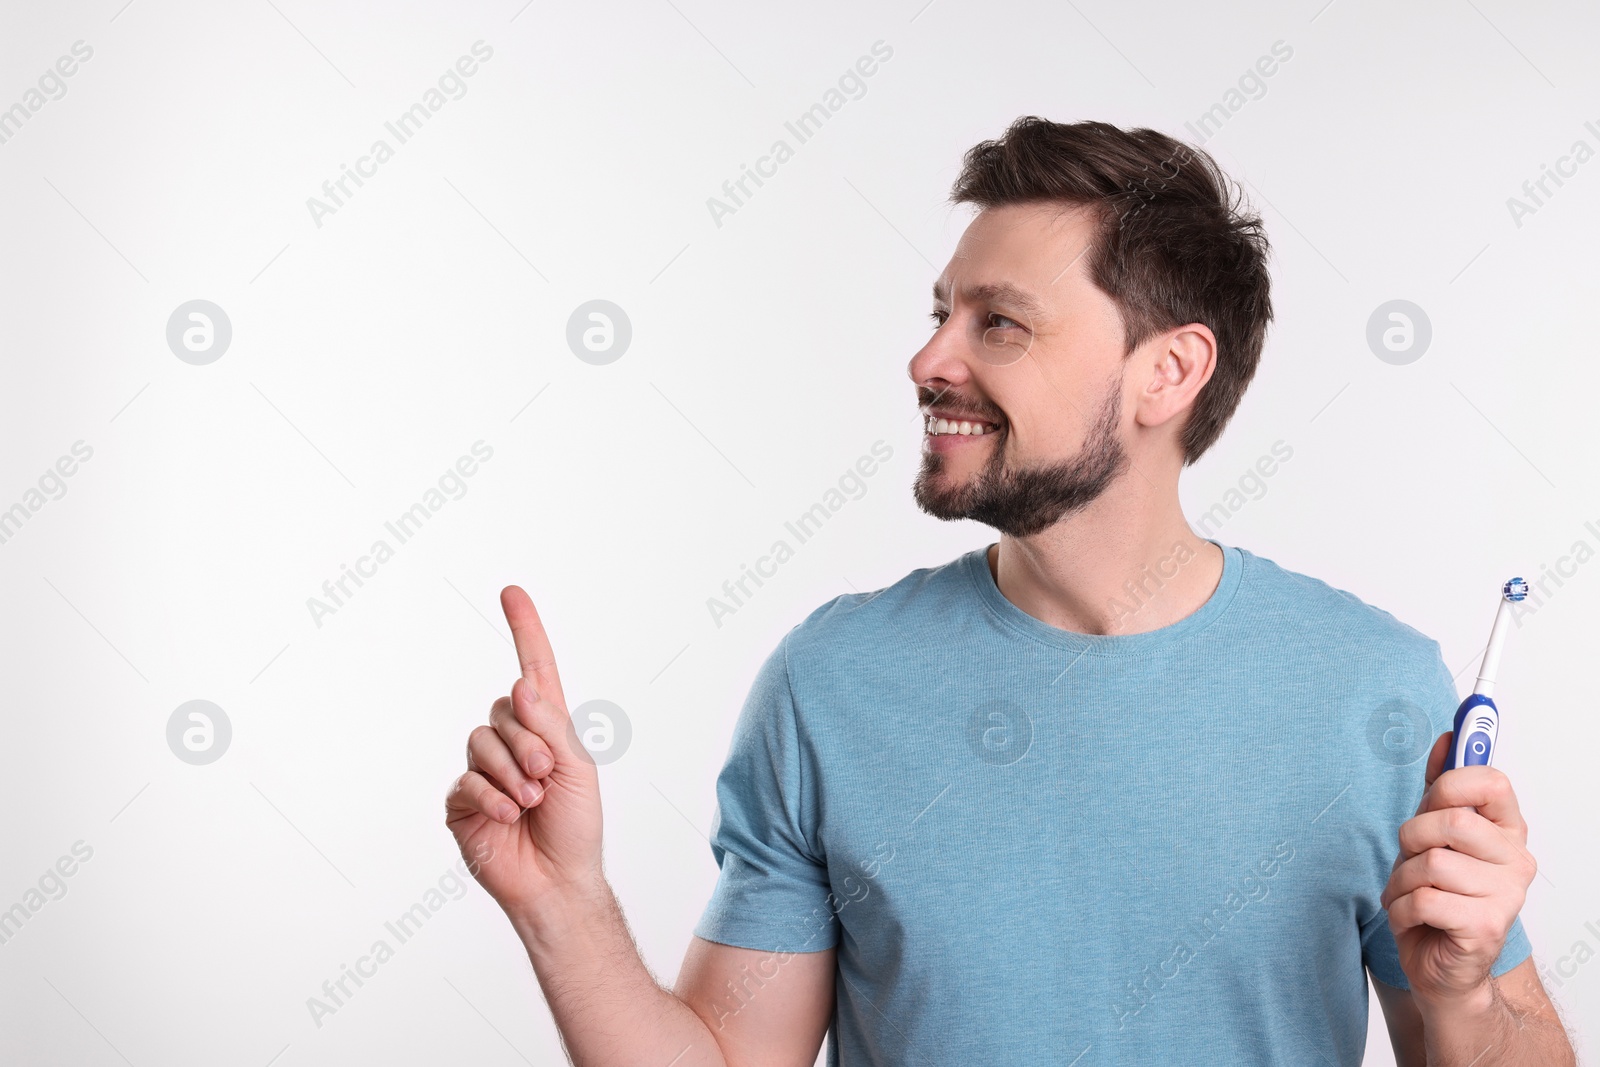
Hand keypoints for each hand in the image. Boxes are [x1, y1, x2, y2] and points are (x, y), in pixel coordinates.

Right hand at [445, 586, 604, 919]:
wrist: (558, 880)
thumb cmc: (576, 825)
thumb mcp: (576, 768)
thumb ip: (549, 725)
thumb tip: (520, 684)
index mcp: (546, 727)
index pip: (533, 669)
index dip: (524, 630)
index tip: (512, 592)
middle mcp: (511, 742)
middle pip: (503, 710)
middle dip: (528, 742)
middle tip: (546, 777)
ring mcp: (483, 770)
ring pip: (481, 742)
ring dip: (511, 773)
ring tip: (531, 803)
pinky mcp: (461, 801)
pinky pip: (466, 780)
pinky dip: (492, 796)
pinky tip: (511, 816)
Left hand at [1382, 731, 1537, 1006]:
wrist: (1443, 965)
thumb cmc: (1438, 893)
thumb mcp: (1434, 833)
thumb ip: (1441, 786)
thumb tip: (1448, 737)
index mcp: (1507, 831)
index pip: (1492, 782)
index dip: (1453, 780)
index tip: (1435, 791)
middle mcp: (1516, 861)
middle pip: (1451, 820)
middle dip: (1412, 836)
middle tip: (1411, 857)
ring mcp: (1506, 897)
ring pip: (1430, 863)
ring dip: (1401, 880)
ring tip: (1410, 894)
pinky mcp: (1486, 928)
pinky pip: (1423, 900)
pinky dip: (1401, 908)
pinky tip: (1412, 917)